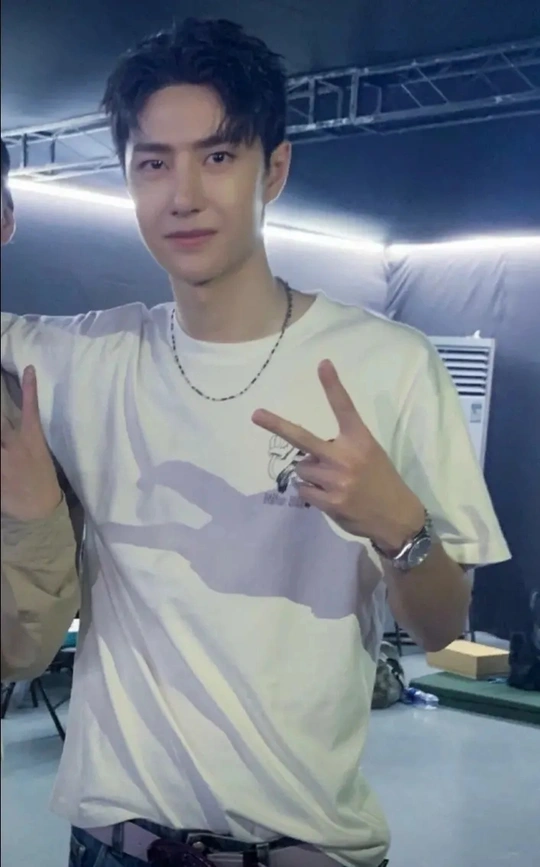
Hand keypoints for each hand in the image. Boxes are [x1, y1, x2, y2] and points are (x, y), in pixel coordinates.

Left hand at [1, 366, 61, 520]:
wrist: (39, 509)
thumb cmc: (42, 480)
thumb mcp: (39, 454)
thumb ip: (23, 438)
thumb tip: (10, 429)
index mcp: (31, 439)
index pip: (30, 407)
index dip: (30, 387)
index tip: (29, 369)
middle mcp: (14, 445)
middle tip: (3, 421)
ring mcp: (2, 460)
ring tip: (5, 448)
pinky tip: (0, 474)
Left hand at [252, 359, 423, 548]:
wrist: (397, 517)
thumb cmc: (381, 481)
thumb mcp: (370, 454)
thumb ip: (342, 448)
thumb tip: (306, 454)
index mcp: (360, 440)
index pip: (344, 408)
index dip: (333, 386)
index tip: (323, 364)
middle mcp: (346, 456)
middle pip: (302, 437)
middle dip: (276, 425)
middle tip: (256, 415)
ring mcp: (336, 480)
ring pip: (301, 468)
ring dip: (309, 473)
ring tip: (330, 482)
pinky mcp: (329, 502)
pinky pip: (303, 490)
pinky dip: (309, 491)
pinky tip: (328, 496)